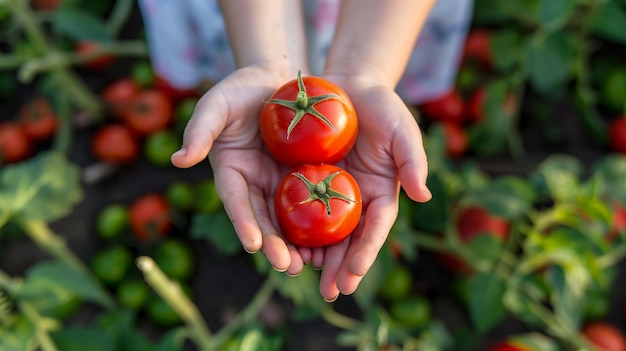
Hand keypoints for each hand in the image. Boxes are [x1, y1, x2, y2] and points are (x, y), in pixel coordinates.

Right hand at [171, 66, 306, 274]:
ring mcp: (280, 183)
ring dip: (295, 244)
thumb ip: (200, 129)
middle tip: (288, 266)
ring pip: (287, 219)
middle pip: (263, 219)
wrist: (277, 81)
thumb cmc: (241, 89)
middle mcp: (255, 184)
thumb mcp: (217, 104)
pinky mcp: (303, 178)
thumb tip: (178, 160)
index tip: (253, 245)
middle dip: (273, 245)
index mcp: (232, 172)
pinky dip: (317, 223)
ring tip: (307, 265)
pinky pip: (311, 202)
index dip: (244, 223)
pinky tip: (330, 242)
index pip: (237, 201)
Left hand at [300, 73, 431, 300]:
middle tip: (331, 293)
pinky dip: (292, 228)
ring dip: (315, 256)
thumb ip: (413, 160)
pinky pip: (298, 208)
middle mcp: (356, 199)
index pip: (375, 229)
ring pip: (322, 232)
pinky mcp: (307, 181)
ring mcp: (330, 192)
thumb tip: (424, 196)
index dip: (366, 252)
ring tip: (302, 276)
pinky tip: (281, 245)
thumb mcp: (402, 129)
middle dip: (341, 268)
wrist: (346, 86)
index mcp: (380, 193)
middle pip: (349, 240)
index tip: (354, 274)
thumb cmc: (381, 107)